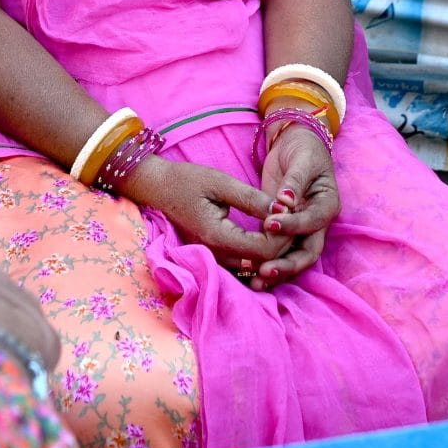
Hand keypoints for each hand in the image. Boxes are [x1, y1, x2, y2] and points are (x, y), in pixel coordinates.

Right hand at [126, 156, 286, 280]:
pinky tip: (267, 233)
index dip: (282, 234)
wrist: (158, 188)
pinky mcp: (215, 255)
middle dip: (282, 242)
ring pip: (255, 266)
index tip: (287, 211)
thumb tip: (283, 209)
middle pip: (263, 262)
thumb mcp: (221, 182)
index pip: (264, 250)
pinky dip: (260, 253)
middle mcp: (216, 254)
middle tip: (289, 216)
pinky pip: (245, 263)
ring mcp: (215, 258)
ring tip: (280, 223)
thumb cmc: (187, 180)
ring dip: (273, 249)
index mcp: (217, 236)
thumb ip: (252, 199)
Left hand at [253, 122, 338, 290]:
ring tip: (256, 281)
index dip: (293, 226)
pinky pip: (277, 251)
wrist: (295, 144)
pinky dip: (266, 263)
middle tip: (265, 270)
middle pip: (307, 251)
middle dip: (288, 264)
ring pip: (293, 257)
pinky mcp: (282, 230)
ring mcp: (300, 229)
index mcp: (327, 204)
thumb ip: (295, 180)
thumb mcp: (302, 159)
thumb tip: (286, 200)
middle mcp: (316, 222)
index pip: (312, 222)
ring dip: (277, 271)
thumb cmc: (303, 149)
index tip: (270, 224)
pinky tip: (250, 275)